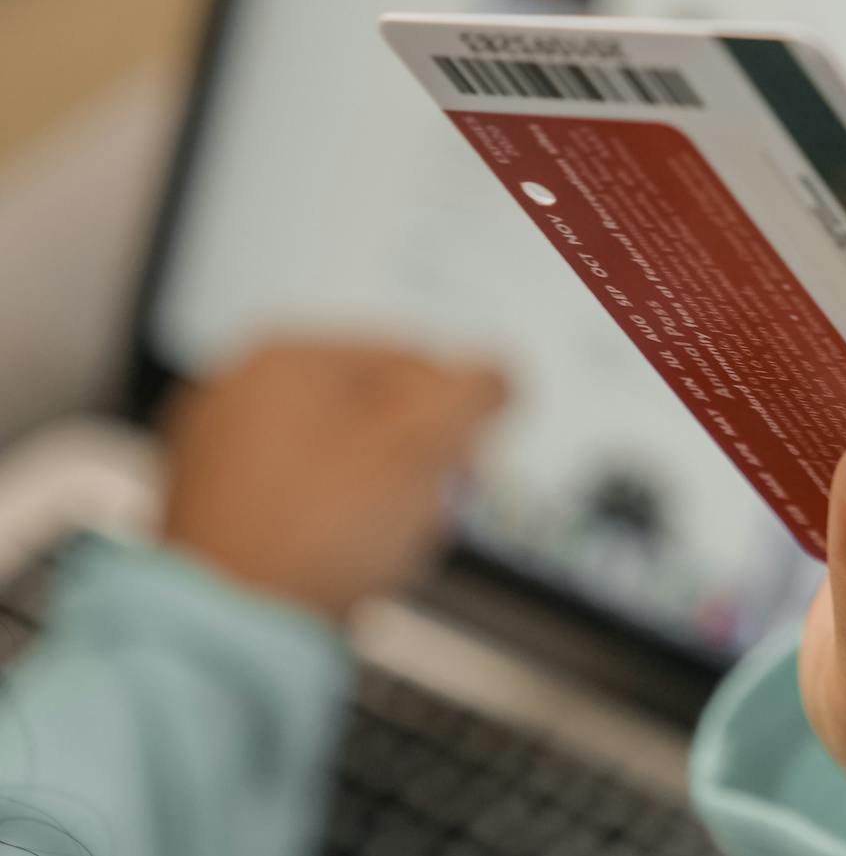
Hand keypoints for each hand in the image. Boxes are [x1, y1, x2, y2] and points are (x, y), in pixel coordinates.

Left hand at [162, 342, 507, 620]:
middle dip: (417, 461)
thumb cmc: (316, 535)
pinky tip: (346, 555)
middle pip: (372, 409)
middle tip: (434, 506)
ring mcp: (214, 448)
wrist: (231, 628)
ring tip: (390, 542)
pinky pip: (297, 494)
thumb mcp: (425, 449)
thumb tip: (494, 377)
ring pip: (337, 454)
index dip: (457, 417)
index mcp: (287, 357)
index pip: (413, 361)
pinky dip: (331, 518)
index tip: (467, 462)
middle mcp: (238, 390)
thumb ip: (474, 395)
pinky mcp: (209, 504)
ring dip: (379, 493)